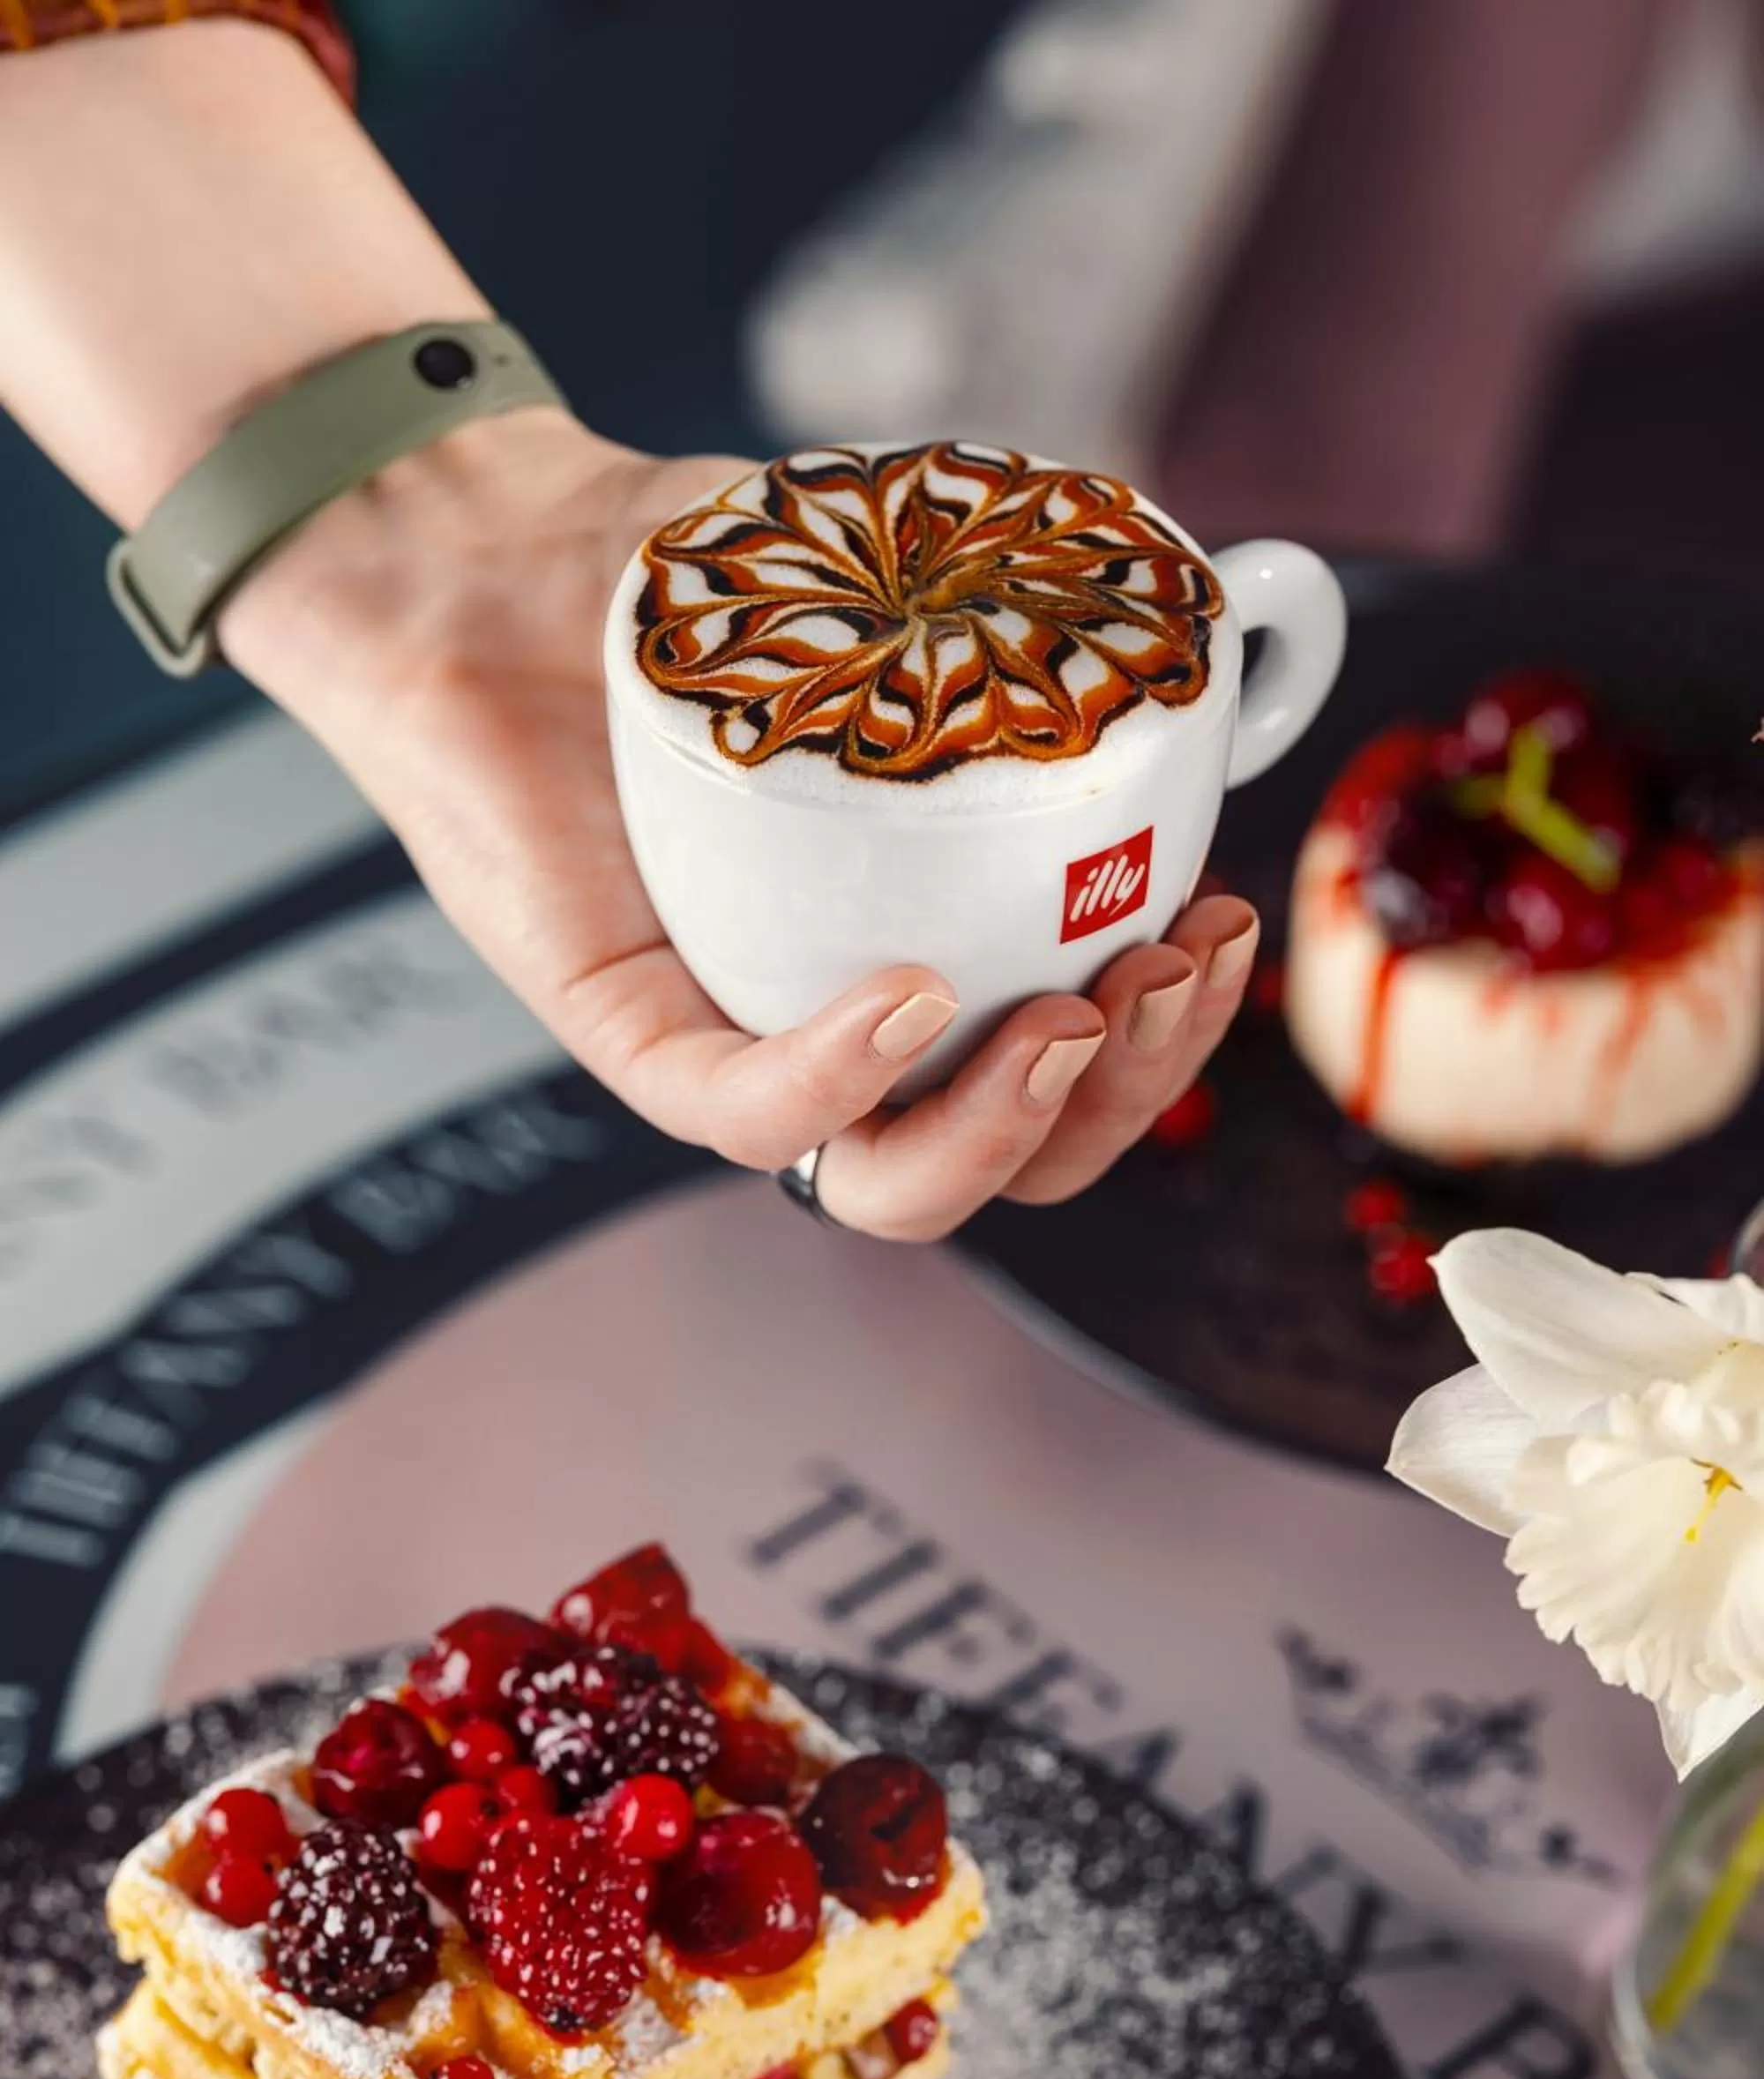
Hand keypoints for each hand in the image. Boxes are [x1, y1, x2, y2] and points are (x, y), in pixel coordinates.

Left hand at [227, 411, 1258, 1241]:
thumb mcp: (913, 606)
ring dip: (1005, 1130)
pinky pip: (736, 1108)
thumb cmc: (698, 588)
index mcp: (923, 957)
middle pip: (1010, 1155)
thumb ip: (1051, 630)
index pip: (1069, 1070)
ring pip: (887, 1183)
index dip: (1167, 1037)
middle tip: (1167, 968)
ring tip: (1074, 1020)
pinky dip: (838, 1077)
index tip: (1222, 917)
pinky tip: (916, 998)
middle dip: (1123, 1097)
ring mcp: (735, 1038)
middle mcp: (837, 1026)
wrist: (496, 546)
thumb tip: (1238, 610)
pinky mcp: (621, 1026)